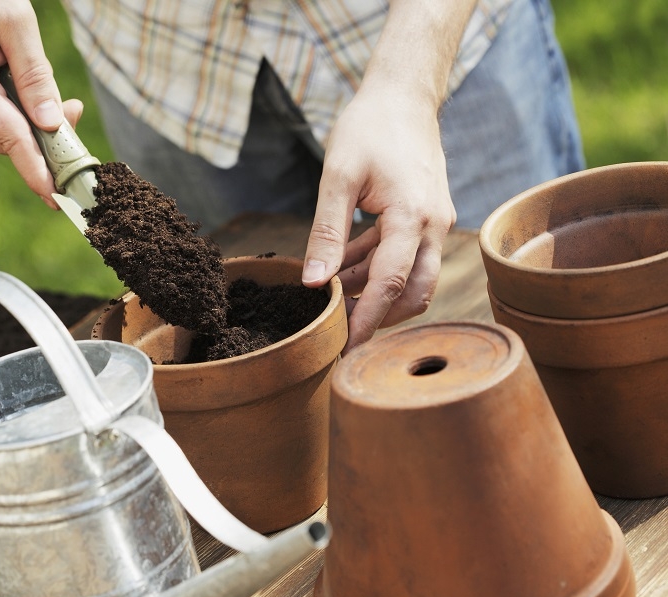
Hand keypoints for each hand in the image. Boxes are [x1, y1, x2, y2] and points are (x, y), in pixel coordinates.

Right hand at [0, 0, 83, 207]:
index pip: (8, 137)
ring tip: (57, 100)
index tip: (54, 196)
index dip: (35, 169)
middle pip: (7, 140)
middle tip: (75, 112)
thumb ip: (36, 75)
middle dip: (44, 139)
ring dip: (31, 126)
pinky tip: (30, 96)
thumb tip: (51, 124)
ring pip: (0, 133)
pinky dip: (15, 115)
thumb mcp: (17, 22)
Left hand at [302, 87, 455, 353]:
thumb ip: (326, 232)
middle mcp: (434, 225)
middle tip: (340, 330)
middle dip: (379, 316)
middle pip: (414, 293)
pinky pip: (405, 256)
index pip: (391, 285)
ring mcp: (435, 222)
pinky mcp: (427, 217)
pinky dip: (378, 267)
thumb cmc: (369, 128)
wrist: (403, 95)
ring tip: (334, 294)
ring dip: (375, 290)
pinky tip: (346, 267)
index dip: (367, 321)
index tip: (344, 348)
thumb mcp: (337, 177)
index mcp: (413, 217)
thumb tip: (313, 283)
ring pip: (412, 279)